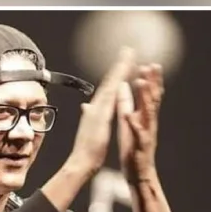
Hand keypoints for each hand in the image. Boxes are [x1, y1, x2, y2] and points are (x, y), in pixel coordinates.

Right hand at [65, 48, 136, 176]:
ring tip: (129, 55)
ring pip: (111, 84)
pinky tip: (124, 79)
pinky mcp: (101, 115)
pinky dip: (117, 86)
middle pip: (110, 81)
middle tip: (129, 49)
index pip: (109, 87)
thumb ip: (89, 115)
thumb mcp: (91, 128)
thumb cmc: (87, 148)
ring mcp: (98, 109)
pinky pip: (111, 96)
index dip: (117, 74)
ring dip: (120, 69)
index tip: (125, 61)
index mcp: (98, 109)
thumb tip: (86, 107)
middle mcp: (97, 105)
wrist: (80, 161)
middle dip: (119, 65)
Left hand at [117, 63, 163, 182]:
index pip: (148, 95)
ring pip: (147, 113)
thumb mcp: (129, 123)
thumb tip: (123, 86)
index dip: (149, 79)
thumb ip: (127, 104)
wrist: (139, 174)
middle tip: (151, 65)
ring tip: (141, 82)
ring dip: (144, 97)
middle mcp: (148, 123)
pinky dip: (134, 124)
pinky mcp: (140, 146)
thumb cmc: (133, 149)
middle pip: (152, 100)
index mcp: (143, 118)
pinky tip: (129, 115)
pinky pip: (137, 134)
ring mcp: (146, 134)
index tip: (147, 63)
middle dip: (152, 82)